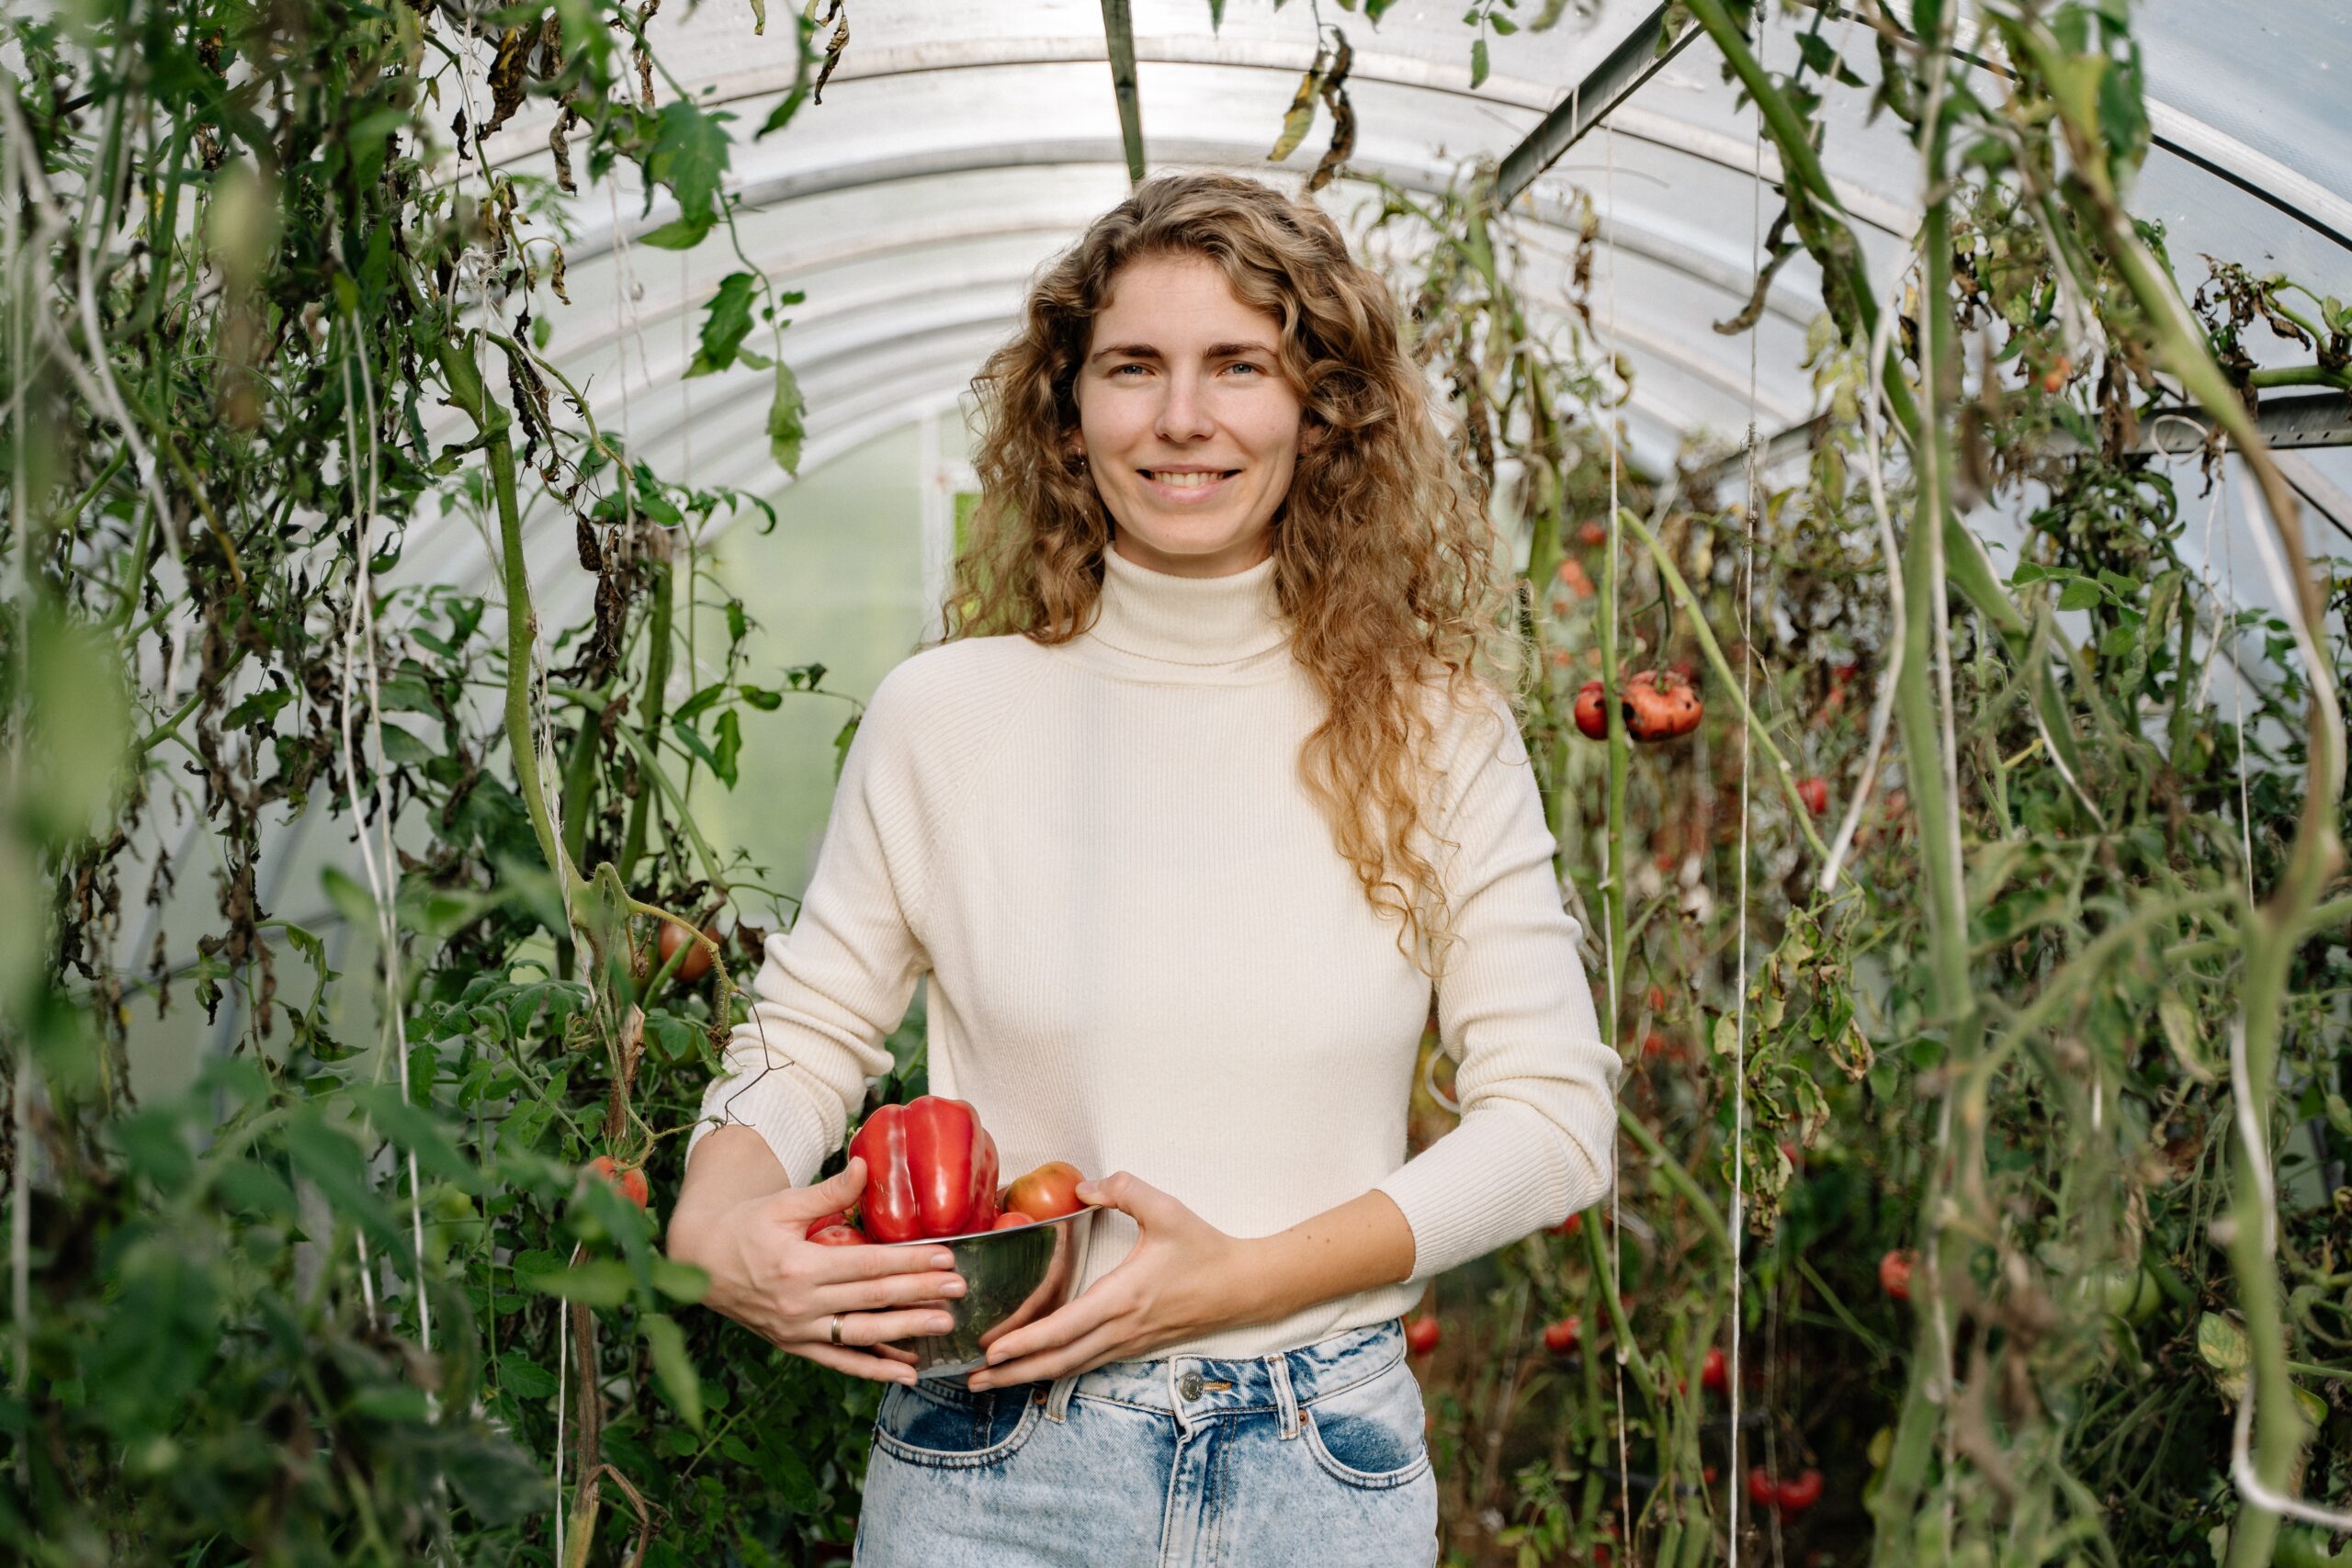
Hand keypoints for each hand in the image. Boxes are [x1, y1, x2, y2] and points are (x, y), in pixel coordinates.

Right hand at [665, 1155, 967, 1385]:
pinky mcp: (794, 1345)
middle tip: (959, 1290)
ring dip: (905, 1332)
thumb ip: (829, 1190)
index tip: (946, 1258)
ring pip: (861, 1335)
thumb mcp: (784, 1203)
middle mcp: (800, 1303)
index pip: (867, 1265)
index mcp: (799, 1264)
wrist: (701, 1260)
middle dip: (919, 1294)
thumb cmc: (746, 1225)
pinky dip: (874, 1369)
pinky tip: (907, 1372)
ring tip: (943, 1326)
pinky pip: (839, 1361)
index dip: (909, 1262)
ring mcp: (797, 1329)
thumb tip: (866, 1165)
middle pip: (872, 1299)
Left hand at [965, 1172, 1250, 1390]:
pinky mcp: (1134, 1345)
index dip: (1026, 1341)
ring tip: (990, 1381)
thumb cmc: (1204, 1249)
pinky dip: (1055, 1370)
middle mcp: (1121, 1328)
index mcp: (1124, 1297)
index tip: (992, 1350)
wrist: (1242, 1287)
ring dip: (1028, 1377)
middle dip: (1013, 1372)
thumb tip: (1083, 1186)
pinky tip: (1034, 1370)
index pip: (1065, 1327)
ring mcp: (1128, 1342)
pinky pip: (1087, 1364)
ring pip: (1070, 1368)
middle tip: (972, 1379)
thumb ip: (1124, 1189)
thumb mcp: (1167, 1209)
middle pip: (1059, 1360)